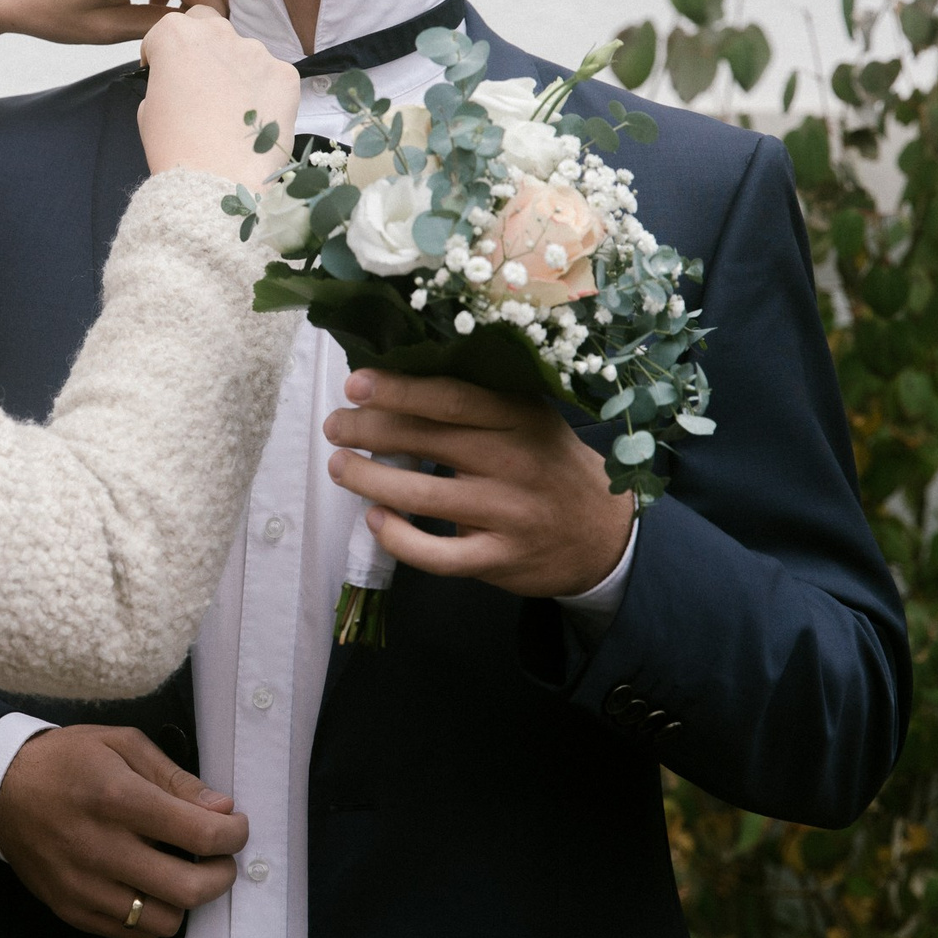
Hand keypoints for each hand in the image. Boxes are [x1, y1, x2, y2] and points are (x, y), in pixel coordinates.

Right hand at [0, 725, 248, 937]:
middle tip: (219, 858)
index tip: (235, 827)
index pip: (198, 834)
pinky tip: (148, 886)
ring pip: (164, 921)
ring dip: (185, 899)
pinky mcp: (71, 909)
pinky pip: (132, 933)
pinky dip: (152, 915)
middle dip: (222, 875)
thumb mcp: (123, 744)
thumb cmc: (68, 760)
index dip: (233, 835)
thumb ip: (175, 778)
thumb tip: (221, 810)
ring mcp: (84, 886)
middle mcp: (101, 848)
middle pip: (189, 889)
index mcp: (117, 798)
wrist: (1, 788)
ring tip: (180, 871)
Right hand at [137, 6, 297, 185]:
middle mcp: (218, 33)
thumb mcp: (148, 109)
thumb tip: (178, 82)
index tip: (162, 75)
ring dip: (235, 69)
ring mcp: (256, 52)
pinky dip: (263, 90)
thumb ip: (163, 81)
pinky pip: (272, 75)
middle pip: (207, 25)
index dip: (161, 55)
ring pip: (243, 51)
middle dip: (200, 45)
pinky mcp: (285, 74)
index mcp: (175, 36)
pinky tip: (255, 118)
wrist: (218, 181)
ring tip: (232, 109)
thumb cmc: (176, 148)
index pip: (165, 32)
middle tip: (199, 81)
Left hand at [323, 370, 633, 597]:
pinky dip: (398, 539)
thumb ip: (476, 402)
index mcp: (519, 416)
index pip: (450, 397)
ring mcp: (508, 513)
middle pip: (428, 440)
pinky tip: (375, 520)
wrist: (604, 535)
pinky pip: (437, 554)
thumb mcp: (528, 420)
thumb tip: (395, 379)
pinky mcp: (501, 558)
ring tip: (339, 467)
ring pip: (422, 496)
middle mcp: (514, 460)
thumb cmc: (547, 464)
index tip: (354, 383)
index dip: (398, 389)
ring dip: (369, 480)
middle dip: (369, 430)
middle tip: (334, 425)